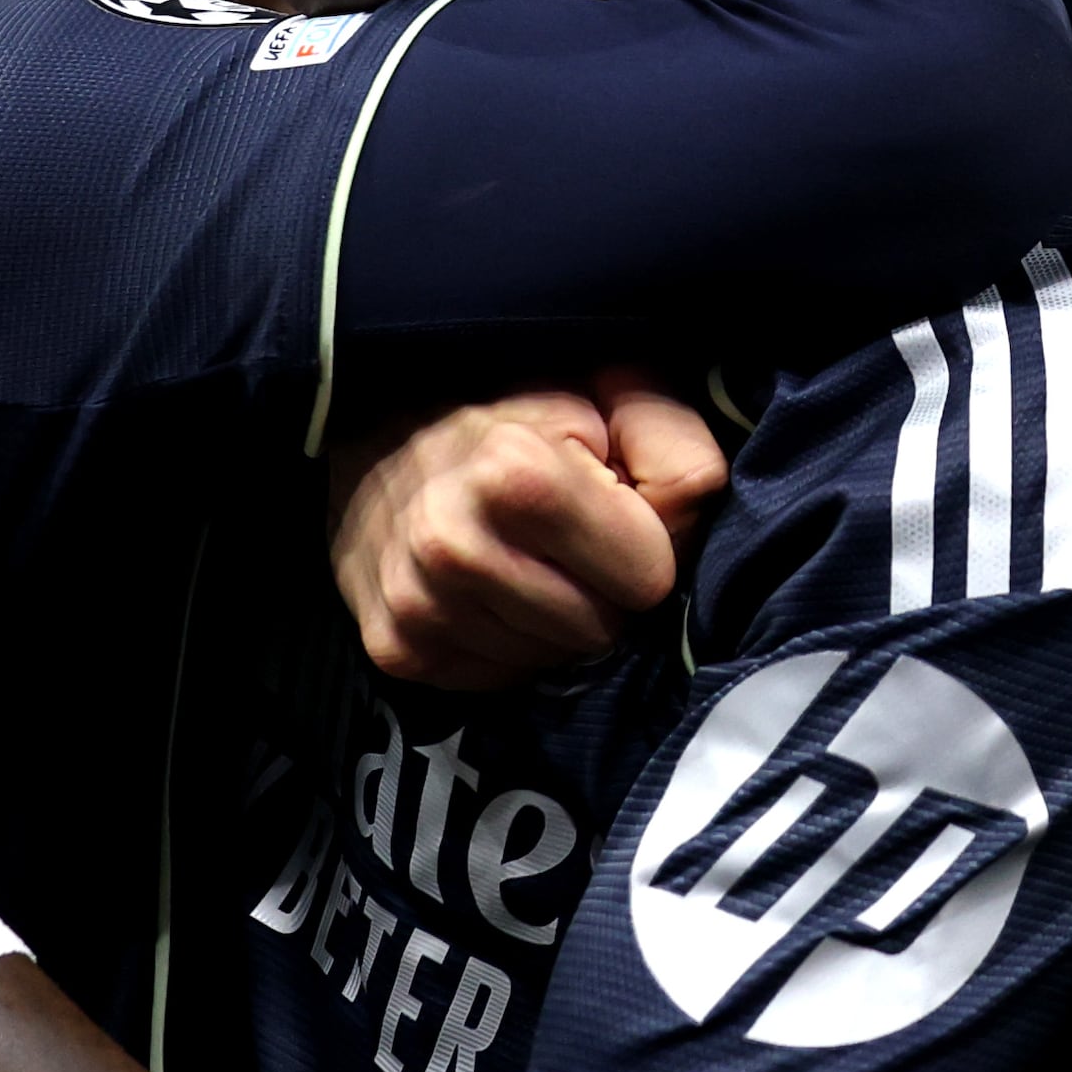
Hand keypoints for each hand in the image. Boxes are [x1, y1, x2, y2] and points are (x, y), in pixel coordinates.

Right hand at [329, 369, 722, 688]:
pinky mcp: (395, 648)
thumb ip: (673, 445)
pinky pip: (501, 680)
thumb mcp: (610, 391)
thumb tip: (693, 513)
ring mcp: (417, 604)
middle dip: (599, 587)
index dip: (643, 544)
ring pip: (552, 662)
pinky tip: (486, 589)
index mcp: (517, 478)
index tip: (611, 508)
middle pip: (600, 630)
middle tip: (565, 538)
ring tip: (522, 556)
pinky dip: (507, 642)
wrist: (378, 432)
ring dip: (553, 618)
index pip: (648, 579)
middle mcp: (455, 548)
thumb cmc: (517, 410)